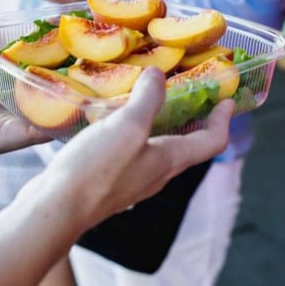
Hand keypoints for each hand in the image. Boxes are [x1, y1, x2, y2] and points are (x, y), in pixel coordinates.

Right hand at [34, 68, 233, 228]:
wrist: (56, 209)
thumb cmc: (96, 170)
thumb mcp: (127, 126)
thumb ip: (147, 98)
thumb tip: (158, 76)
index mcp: (169, 161)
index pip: (211, 142)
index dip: (223, 120)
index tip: (227, 100)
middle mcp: (156, 174)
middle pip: (187, 146)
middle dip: (193, 119)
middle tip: (188, 93)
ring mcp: (132, 180)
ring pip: (157, 149)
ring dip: (161, 125)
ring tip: (148, 100)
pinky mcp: (108, 182)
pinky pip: (131, 153)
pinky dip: (133, 133)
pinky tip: (112, 121)